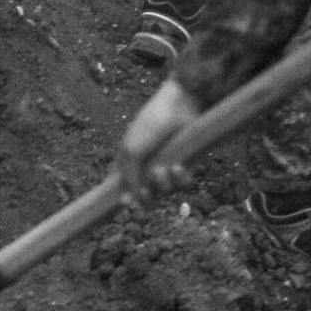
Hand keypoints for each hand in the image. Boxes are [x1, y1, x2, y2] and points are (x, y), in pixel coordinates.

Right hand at [115, 77, 206, 202]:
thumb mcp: (131, 150)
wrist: (179, 107)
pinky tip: (177, 166)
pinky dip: (180, 179)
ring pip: (165, 191)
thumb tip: (132, 199)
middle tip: (146, 193)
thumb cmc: (151, 125)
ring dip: (163, 184)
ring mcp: (166, 167)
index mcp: (129, 163)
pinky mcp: (185, 166)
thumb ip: (129, 177)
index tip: (127, 203)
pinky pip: (183, 185)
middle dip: (146, 198)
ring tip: (162, 169)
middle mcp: (147, 168)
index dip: (126, 198)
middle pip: (146, 197)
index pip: (124, 188)